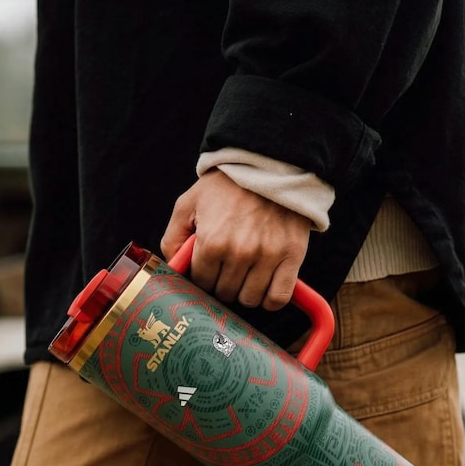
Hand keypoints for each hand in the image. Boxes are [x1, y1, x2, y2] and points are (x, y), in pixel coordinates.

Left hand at [161, 170, 310, 310]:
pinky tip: (264, 287)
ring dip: (245, 292)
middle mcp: (239, 252)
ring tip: (246, 275)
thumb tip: (174, 267)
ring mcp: (267, 256)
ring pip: (250, 299)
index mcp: (212, 241)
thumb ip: (173, 237)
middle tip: (228, 268)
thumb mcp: (189, 203)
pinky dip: (270, 299)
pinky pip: (278, 297)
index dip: (204, 277)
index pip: (202, 282)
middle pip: (225, 293)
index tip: (209, 268)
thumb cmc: (226, 186)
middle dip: (223, 284)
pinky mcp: (291, 256)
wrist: (269, 166)